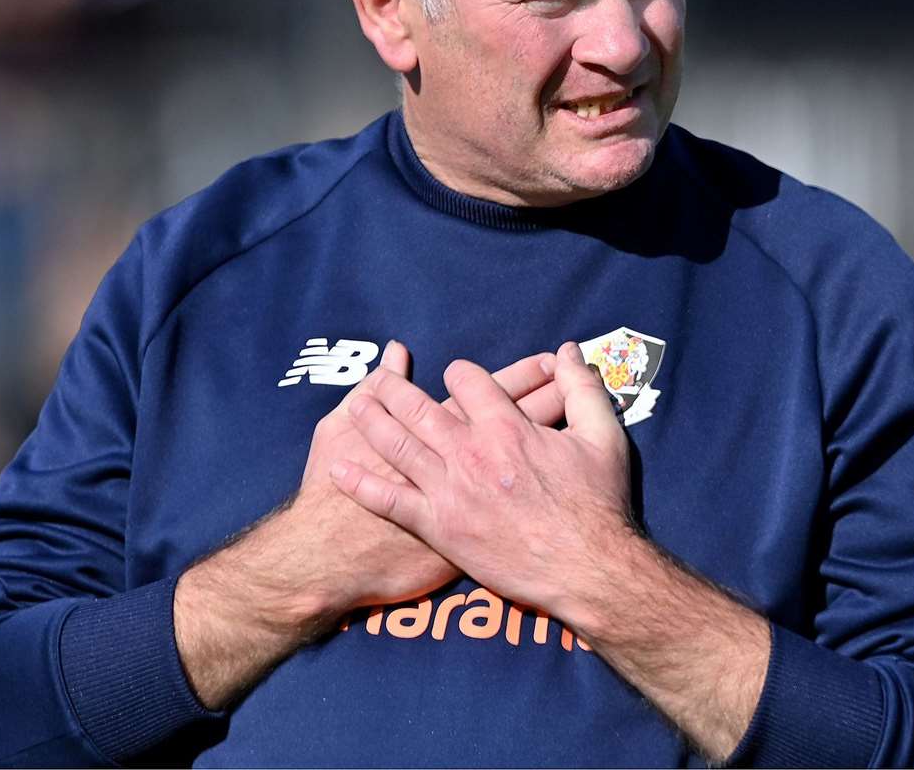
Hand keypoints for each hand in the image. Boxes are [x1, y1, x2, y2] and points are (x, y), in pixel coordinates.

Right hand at [175, 341, 563, 708]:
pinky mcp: (470, 537)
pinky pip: (518, 512)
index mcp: (437, 431)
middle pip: (521, 419)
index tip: (549, 361)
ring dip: (555, 436)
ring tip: (584, 418)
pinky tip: (560, 480)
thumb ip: (370, 389)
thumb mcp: (336, 430)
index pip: (492, 391)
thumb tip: (394, 353)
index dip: (524, 375)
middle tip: (584, 384)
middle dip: (550, 396)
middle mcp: (462, 461)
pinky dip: (537, 493)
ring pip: (528, 458)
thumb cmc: (329, 495)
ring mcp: (472, 500)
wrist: (329, 559)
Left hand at [329, 341, 632, 615]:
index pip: (468, 381)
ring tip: (355, 404)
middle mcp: (470, 453)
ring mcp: (450, 491)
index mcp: (506, 427)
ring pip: (398, 446)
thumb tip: (569, 351)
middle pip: (420, 408)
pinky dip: (361, 484)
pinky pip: (390, 501)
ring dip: (372, 421)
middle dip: (396, 388)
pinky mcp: (439, 528)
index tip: (456, 374)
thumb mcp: (603, 437)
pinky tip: (338, 469)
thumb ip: (583, 389)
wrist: (586, 570)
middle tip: (378, 378)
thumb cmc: (597, 505)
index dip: (460, 372)